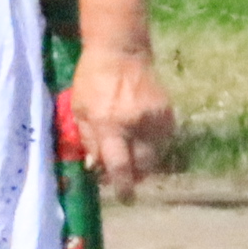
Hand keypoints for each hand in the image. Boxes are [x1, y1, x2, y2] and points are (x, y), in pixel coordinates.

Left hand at [59, 46, 175, 184]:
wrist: (121, 51)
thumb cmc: (93, 80)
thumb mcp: (79, 109)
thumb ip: (88, 139)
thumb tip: (96, 167)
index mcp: (109, 124)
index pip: (119, 165)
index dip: (122, 185)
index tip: (124, 197)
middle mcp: (135, 124)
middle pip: (143, 166)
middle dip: (136, 177)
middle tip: (128, 178)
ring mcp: (155, 118)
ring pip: (156, 155)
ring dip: (145, 162)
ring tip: (134, 157)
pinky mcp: (168, 112)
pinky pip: (164, 140)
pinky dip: (154, 146)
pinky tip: (143, 140)